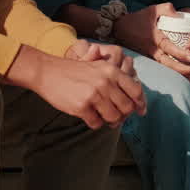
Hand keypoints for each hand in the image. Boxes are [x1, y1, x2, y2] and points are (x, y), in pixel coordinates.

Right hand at [6, 44, 145, 130]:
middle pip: (126, 108)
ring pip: (113, 118)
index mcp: (112, 70)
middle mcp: (106, 82)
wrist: (48, 72)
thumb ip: (117, 79)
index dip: (140, 103)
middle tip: (115, 116)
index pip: (136, 90)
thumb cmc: (75, 71)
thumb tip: (135, 99)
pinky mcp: (82, 106)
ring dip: (109, 121)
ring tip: (101, 116)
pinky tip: (89, 116)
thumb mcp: (99, 67)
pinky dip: (94, 123)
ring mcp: (94, 95)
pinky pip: (96, 123)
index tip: (140, 112)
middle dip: (123, 115)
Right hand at [112, 2, 189, 81]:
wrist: (119, 28)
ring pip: (165, 67)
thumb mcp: (152, 10)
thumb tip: (179, 14)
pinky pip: (162, 67)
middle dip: (182, 69)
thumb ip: (167, 9)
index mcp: (154, 38)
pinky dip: (172, 72)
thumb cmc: (138, 18)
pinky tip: (183, 75)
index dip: (180, 53)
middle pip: (168, 63)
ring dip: (179, 72)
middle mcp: (152, 50)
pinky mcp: (149, 58)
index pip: (168, 47)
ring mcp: (150, 56)